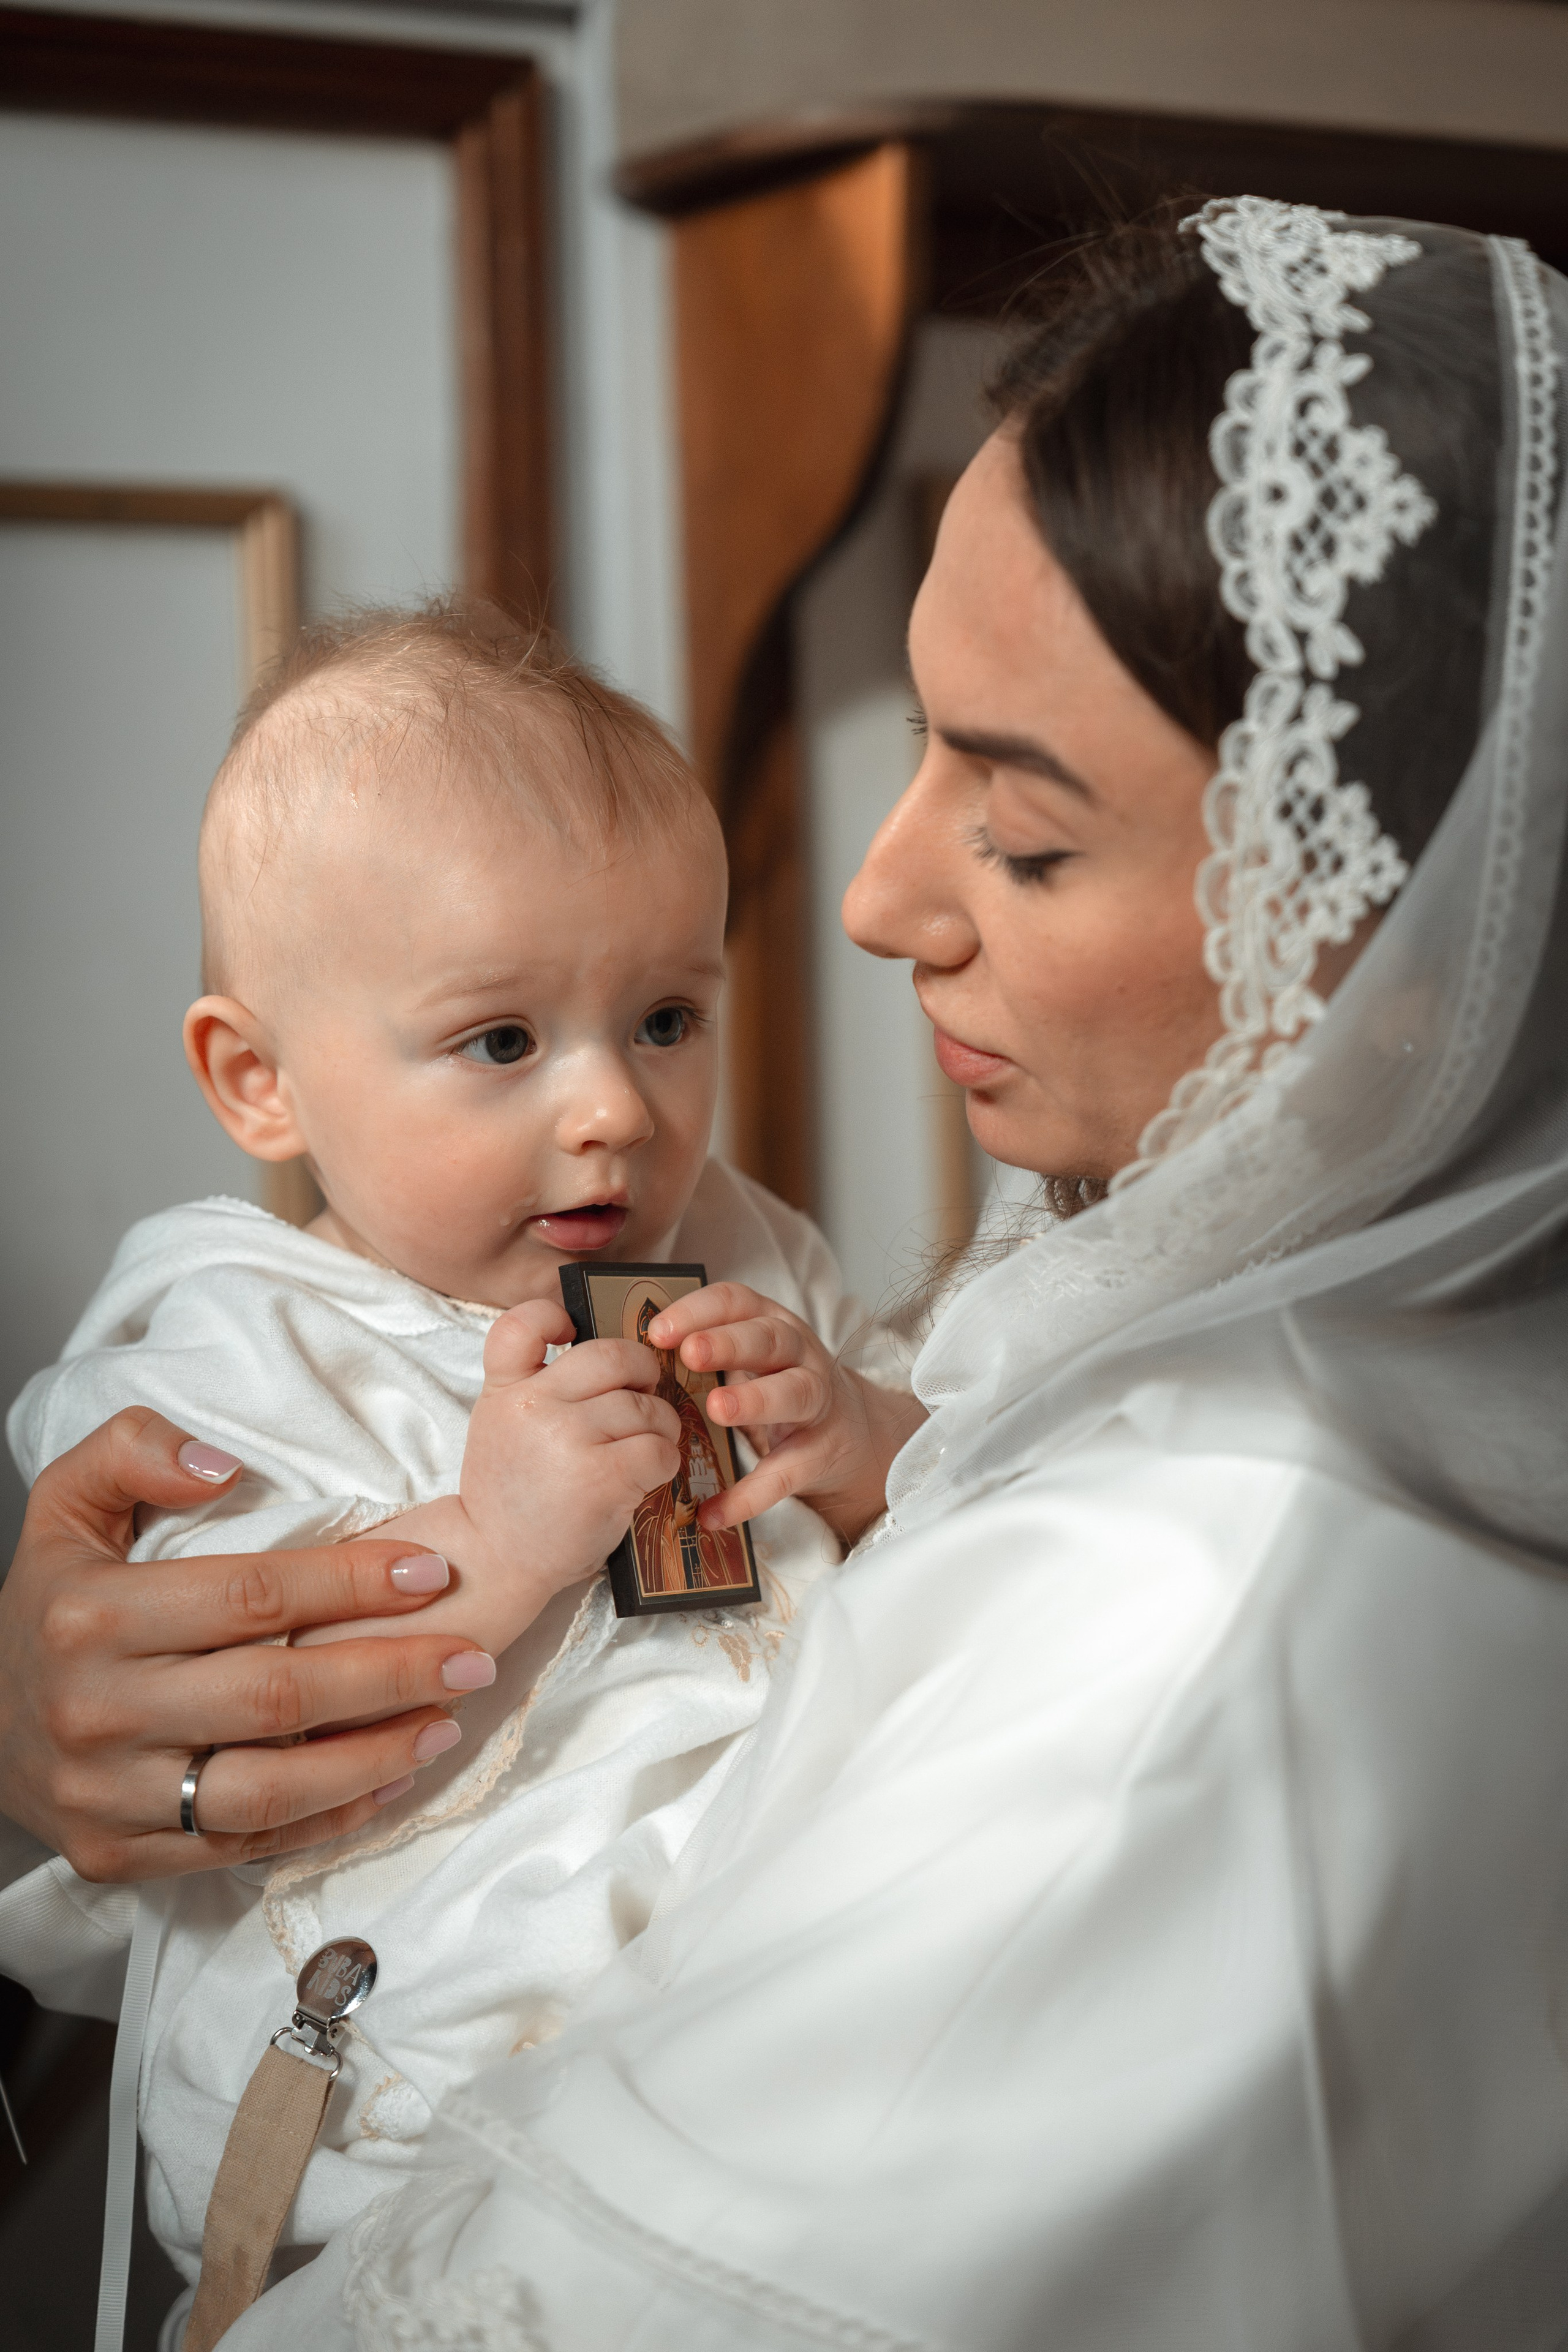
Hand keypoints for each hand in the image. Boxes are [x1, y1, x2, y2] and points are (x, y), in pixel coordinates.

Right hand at [0, 1409, 497, 1882]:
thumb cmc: (51, 1606)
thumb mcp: (65, 1504)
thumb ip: (132, 1450)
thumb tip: (221, 1464)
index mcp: (93, 1614)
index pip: (252, 1597)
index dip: (351, 1583)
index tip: (430, 1572)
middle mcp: (98, 1709)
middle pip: (275, 1696)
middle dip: (391, 1676)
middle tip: (472, 1657)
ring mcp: (109, 1792)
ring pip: (267, 1790)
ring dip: (373, 1760)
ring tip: (446, 1724)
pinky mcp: (119, 1854)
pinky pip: (241, 1846)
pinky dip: (325, 1823)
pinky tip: (389, 1784)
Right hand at [451, 1300, 681, 1646]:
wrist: (496, 1560)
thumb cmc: (513, 1495)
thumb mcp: (502, 1427)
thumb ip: (537, 1387)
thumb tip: (612, 1359)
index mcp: (505, 1390)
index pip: (523, 1323)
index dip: (554, 1316)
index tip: (572, 1333)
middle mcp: (533, 1406)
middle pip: (612, 1355)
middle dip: (642, 1370)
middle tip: (644, 1391)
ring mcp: (568, 1439)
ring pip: (645, 1405)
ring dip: (659, 1424)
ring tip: (644, 1447)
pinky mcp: (603, 1477)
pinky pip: (660, 1448)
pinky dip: (664, 1461)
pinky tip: (646, 1476)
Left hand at [646, 1285, 926, 1547]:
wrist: (850, 1432)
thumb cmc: (775, 1387)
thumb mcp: (747, 1358)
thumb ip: (701, 1355)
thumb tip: (624, 1364)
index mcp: (769, 1324)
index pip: (736, 1302)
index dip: (698, 1311)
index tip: (657, 1331)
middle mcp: (799, 1355)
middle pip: (769, 1339)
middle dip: (729, 1343)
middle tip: (689, 1354)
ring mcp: (817, 1402)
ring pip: (794, 1392)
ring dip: (755, 1399)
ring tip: (717, 1410)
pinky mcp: (822, 1452)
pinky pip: (787, 1473)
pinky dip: (751, 1495)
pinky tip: (713, 1512)